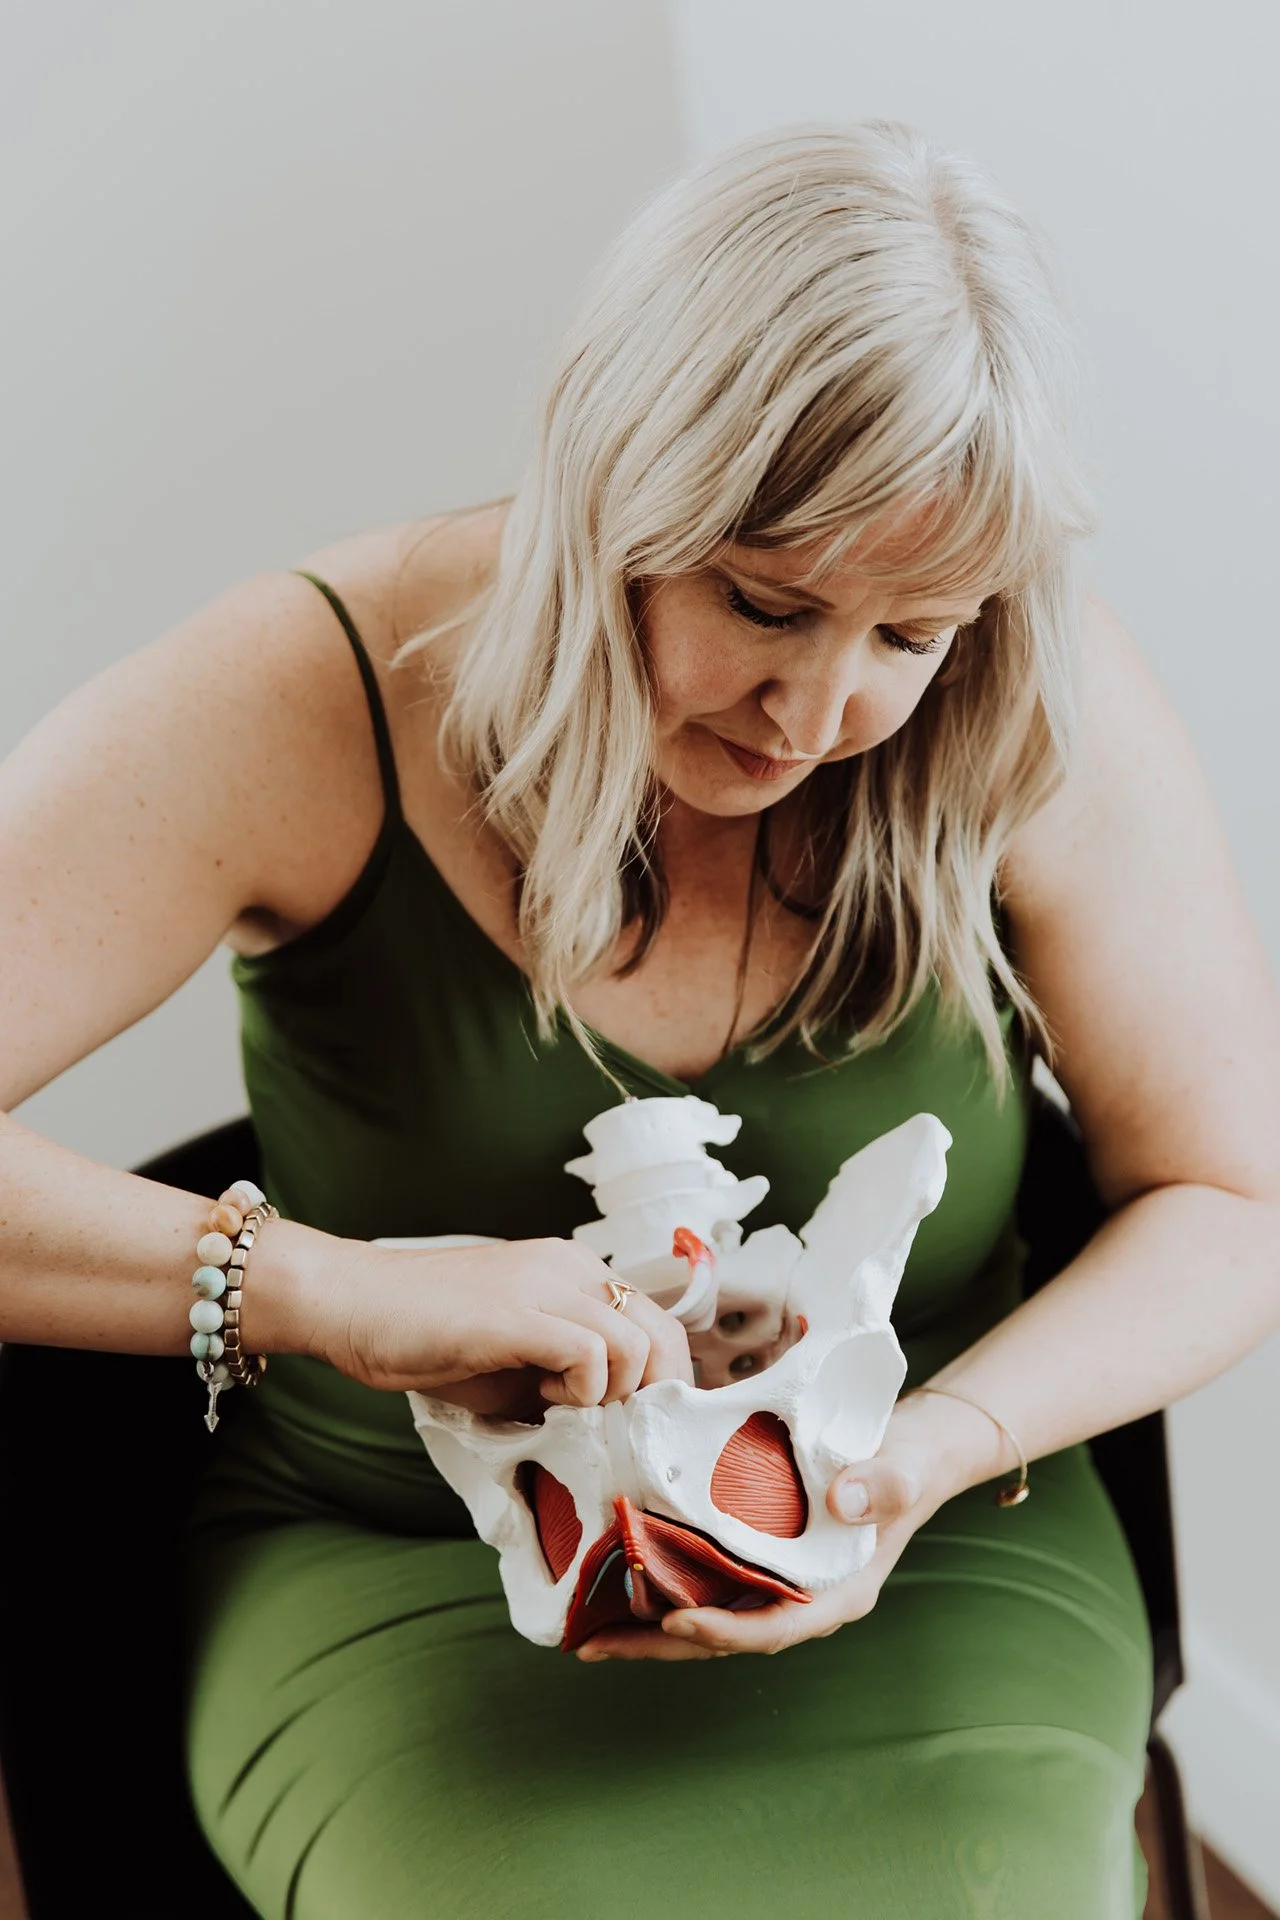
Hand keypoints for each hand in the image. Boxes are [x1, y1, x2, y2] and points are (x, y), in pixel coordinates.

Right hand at [309, 1234, 693, 1407]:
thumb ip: (566, 1368)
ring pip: (635, 1343)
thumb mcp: (514, 1349)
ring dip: (612, 1394)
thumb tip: (613, 1419)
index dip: (658, 1379)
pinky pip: (590, 1352)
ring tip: (563, 1408)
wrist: (353, 1303)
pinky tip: (541, 1400)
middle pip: (660, 1332)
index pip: (654, 1320)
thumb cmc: (425, 1332)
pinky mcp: (516, 1313)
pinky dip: (581, 1390)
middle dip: (650, 1395)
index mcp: (572, 1269)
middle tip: (607, 1426)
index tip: (630, 1419)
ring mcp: (545, 1284)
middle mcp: (569, 1266)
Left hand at [574, 1387, 991, 1661]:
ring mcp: (775, 1582)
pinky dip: (662, 1583)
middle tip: (593, 1645)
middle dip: (660, 1644)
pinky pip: (704, 1580)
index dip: (725, 1629)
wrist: (908, 1447)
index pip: (773, 1628)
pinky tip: (618, 1573)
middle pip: (724, 1633)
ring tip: (585, 1625)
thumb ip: (882, 1486)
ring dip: (648, 1623)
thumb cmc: (908, 1460)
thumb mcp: (904, 1469)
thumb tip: (842, 1501)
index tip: (679, 1620)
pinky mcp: (755, 1556)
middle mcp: (799, 1599)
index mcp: (836, 1594)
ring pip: (706, 1612)